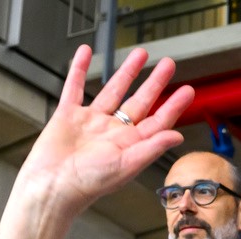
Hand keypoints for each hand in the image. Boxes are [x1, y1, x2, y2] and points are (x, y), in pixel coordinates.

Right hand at [0, 45, 193, 238]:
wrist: (52, 185)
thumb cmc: (88, 183)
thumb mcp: (126, 165)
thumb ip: (152, 147)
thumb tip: (178, 135)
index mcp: (131, 144)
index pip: (158, 120)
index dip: (174, 105)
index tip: (188, 90)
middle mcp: (114, 131)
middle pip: (140, 101)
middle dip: (155, 83)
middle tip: (169, 64)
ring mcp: (92, 121)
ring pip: (113, 90)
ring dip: (126, 72)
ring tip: (140, 54)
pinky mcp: (68, 115)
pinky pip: (75, 86)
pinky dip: (79, 69)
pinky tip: (86, 53)